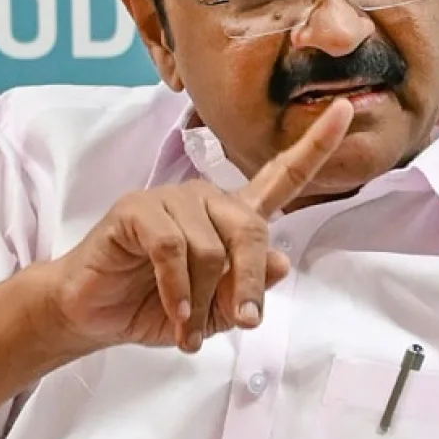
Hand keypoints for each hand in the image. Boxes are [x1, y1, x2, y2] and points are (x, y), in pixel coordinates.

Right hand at [52, 98, 354, 353]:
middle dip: (249, 281)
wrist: (94, 314)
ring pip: (210, 247)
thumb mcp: (212, 314)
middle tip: (243, 321)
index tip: (343, 111)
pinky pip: (173, 249)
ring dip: (202, 300)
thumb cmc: (153, 306)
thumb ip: (246, 293)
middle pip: (250, 228)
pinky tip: (175, 314)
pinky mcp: (137, 210)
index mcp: (231, 217)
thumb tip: (281, 261)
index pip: (280, 177)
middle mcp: (206, 200)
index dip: (315, 147)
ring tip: (188, 327)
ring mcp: (170, 199)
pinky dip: (178, 289)